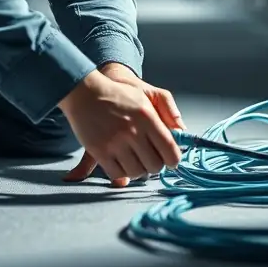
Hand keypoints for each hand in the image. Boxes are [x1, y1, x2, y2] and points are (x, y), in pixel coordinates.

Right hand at [58, 68, 183, 187]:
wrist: (85, 92)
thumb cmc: (119, 94)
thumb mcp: (148, 94)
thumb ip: (169, 112)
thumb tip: (182, 133)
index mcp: (147, 116)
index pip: (170, 149)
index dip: (173, 159)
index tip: (171, 160)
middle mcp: (132, 131)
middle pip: (155, 165)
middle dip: (155, 165)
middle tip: (151, 158)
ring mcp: (115, 143)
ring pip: (137, 172)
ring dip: (139, 170)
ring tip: (135, 159)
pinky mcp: (99, 151)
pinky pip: (117, 174)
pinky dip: (122, 174)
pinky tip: (122, 163)